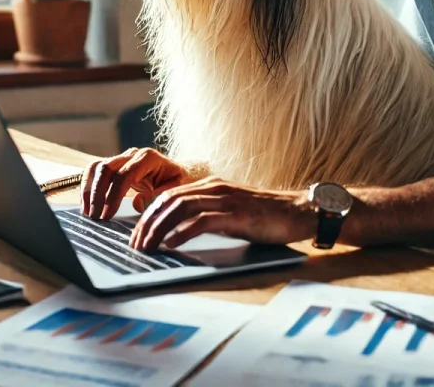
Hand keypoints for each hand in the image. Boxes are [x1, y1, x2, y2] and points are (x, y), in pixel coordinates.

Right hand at [81, 147, 195, 219]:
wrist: (178, 173)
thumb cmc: (178, 181)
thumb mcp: (177, 188)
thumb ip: (160, 195)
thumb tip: (137, 203)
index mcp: (148, 157)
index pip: (124, 174)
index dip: (113, 195)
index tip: (107, 215)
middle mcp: (132, 154)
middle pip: (106, 168)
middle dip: (98, 194)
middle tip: (96, 217)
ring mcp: (121, 158)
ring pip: (96, 167)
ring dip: (89, 190)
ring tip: (89, 213)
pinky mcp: (114, 165)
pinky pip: (94, 171)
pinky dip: (87, 187)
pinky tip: (87, 206)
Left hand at [129, 177, 316, 251]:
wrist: (298, 211)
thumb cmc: (265, 215)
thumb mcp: (230, 211)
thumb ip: (207, 215)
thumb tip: (179, 233)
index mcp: (211, 185)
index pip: (169, 195)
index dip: (149, 214)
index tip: (137, 235)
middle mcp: (215, 187)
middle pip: (169, 200)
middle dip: (147, 223)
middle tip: (135, 245)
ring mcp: (226, 199)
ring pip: (181, 208)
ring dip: (159, 229)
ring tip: (148, 247)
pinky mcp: (237, 214)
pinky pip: (202, 221)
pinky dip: (182, 233)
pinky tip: (172, 246)